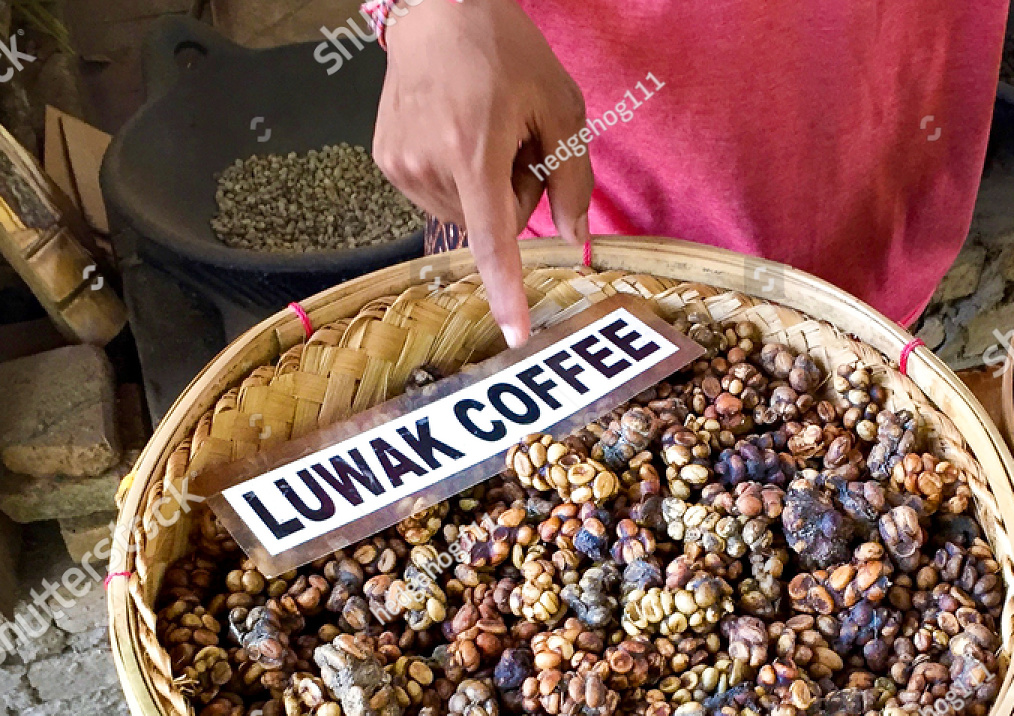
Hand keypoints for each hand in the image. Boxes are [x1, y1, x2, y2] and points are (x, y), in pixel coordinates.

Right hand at [374, 0, 592, 345]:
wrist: (439, 7)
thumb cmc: (506, 51)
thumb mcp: (560, 107)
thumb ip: (572, 178)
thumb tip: (574, 239)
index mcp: (474, 150)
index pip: (492, 238)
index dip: (505, 290)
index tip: (513, 333)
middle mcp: (429, 163)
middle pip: (492, 225)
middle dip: (515, 197)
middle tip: (515, 141)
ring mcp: (401, 164)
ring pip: (466, 216)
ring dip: (486, 189)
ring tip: (484, 132)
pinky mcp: (387, 160)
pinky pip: (440, 198)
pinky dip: (459, 179)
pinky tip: (458, 134)